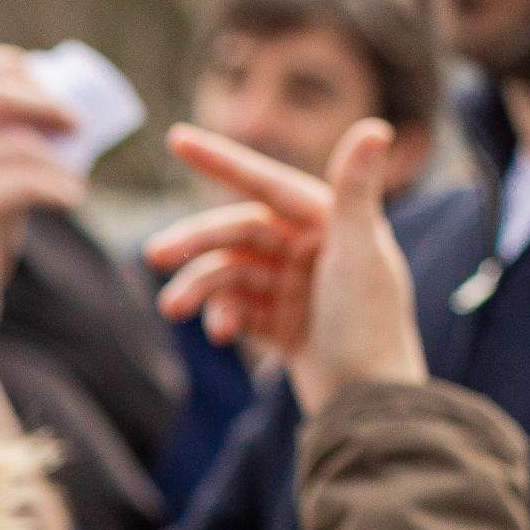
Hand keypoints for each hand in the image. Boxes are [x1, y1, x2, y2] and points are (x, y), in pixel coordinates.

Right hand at [0, 44, 86, 409]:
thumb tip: (56, 96)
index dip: (11, 64)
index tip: (47, 86)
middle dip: (47, 100)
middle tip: (79, 123)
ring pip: (18, 140)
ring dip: (60, 157)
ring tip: (72, 181)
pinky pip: (28, 178)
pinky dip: (61, 186)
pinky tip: (70, 198)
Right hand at [143, 120, 422, 411]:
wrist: (369, 403)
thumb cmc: (372, 324)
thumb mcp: (360, 253)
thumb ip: (356, 190)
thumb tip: (375, 126)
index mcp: (330, 220)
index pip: (267, 183)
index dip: (221, 161)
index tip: (175, 138)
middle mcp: (310, 247)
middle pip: (238, 232)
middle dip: (196, 244)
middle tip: (154, 255)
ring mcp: (291, 286)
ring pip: (229, 273)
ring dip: (200, 288)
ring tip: (173, 310)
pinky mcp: (279, 322)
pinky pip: (236, 308)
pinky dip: (223, 317)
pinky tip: (223, 335)